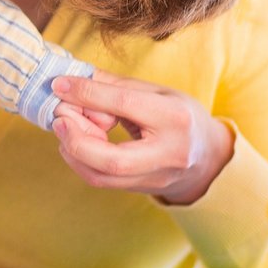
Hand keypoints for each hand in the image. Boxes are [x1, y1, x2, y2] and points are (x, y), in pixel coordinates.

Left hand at [50, 72, 234, 204]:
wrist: (209, 157)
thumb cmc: (179, 115)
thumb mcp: (156, 92)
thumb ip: (115, 86)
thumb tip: (73, 78)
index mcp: (174, 117)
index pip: (124, 104)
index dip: (87, 93)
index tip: (60, 84)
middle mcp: (169, 153)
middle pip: (113, 159)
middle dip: (76, 139)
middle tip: (59, 118)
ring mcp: (157, 177)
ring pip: (103, 176)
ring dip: (73, 151)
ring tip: (64, 128)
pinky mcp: (143, 189)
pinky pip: (102, 181)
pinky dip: (80, 162)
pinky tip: (74, 143)